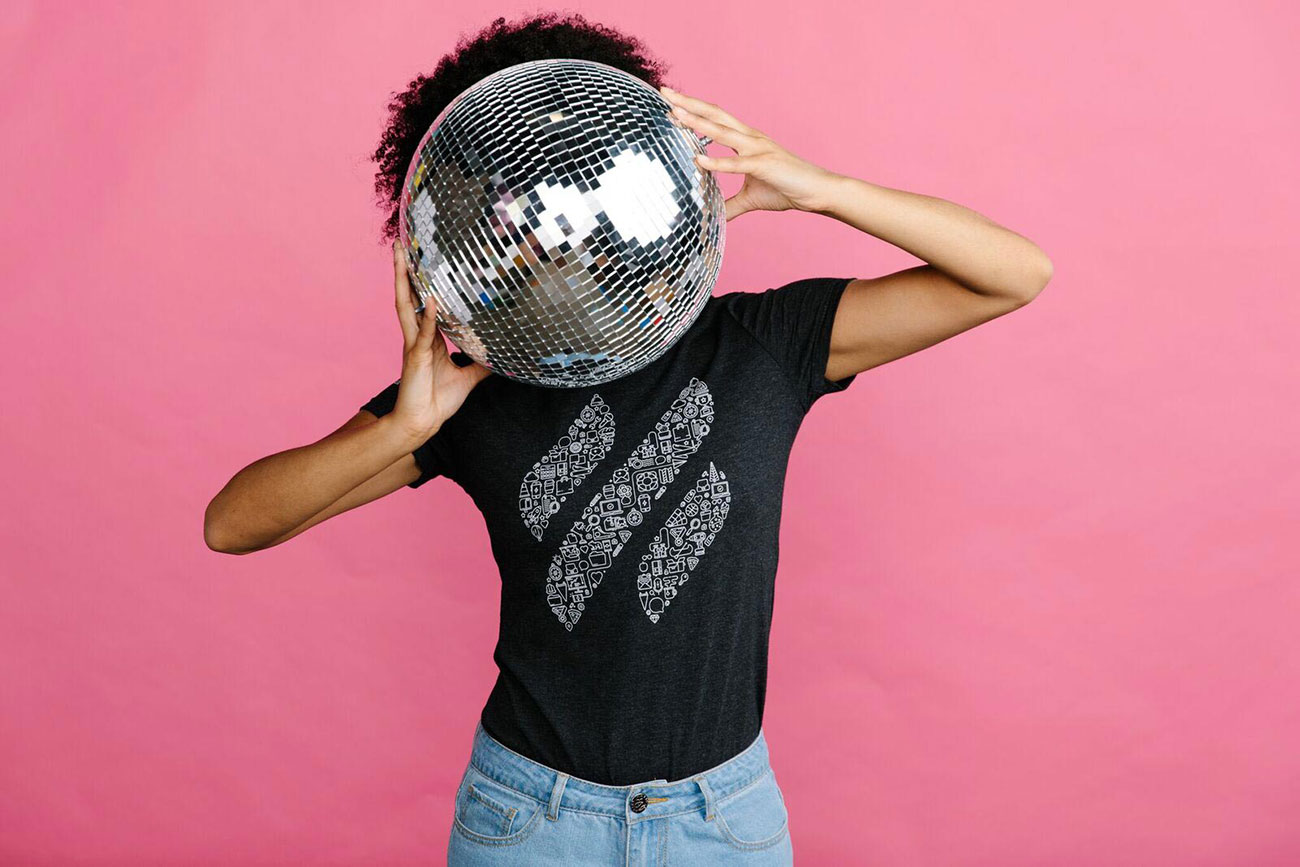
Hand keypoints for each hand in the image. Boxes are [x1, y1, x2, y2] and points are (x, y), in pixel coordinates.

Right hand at [388, 241, 491, 440]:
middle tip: (400, 244)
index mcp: (429, 338)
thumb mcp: (469, 377)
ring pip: (407, 306)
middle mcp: (418, 336)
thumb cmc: (439, 401)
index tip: (422, 259)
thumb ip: (482, 364)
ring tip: (401, 257)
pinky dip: (429, 318)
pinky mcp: (417, 358)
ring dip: (403, 281)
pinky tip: (432, 300)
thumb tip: (503, 356)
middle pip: (409, 296)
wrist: (423, 423)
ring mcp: (415, 345)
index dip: (422, 281)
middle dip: (403, 270)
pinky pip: (425, 334)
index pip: (425, 302)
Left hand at [660, 85, 843, 220]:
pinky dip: (718, 161)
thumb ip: (730, 206)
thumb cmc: (787, 189)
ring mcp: (758, 149)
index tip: (670, 104)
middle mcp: (750, 138)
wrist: (818, 192)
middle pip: (715, 114)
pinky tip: (698, 160)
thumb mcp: (751, 199)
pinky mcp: (765, 165)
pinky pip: (737, 163)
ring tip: (675, 114)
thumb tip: (713, 217)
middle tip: (664, 92)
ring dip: (697, 122)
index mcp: (746, 140)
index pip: (715, 119)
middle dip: (689, 103)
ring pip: (722, 131)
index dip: (693, 111)